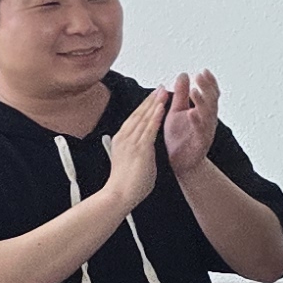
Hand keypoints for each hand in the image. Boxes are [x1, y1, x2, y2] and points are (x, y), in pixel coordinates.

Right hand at [105, 91, 170, 212]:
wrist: (119, 194)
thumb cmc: (125, 183)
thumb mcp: (128, 160)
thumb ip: (135, 151)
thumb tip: (142, 148)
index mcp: (121, 140)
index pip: (134, 118)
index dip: (144, 106)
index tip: (153, 96)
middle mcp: (124, 138)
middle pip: (139, 114)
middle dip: (150, 100)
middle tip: (160, 87)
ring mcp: (131, 142)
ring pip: (144, 118)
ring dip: (155, 104)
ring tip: (164, 91)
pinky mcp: (140, 149)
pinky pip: (149, 129)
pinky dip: (155, 117)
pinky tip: (161, 107)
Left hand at [159, 72, 219, 172]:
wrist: (180, 163)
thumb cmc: (179, 137)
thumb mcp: (177, 111)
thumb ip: (181, 94)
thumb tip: (184, 74)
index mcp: (203, 111)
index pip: (210, 94)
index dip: (209, 83)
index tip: (203, 71)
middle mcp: (208, 120)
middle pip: (212, 101)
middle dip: (207, 89)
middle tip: (200, 76)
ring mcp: (206, 131)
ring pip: (208, 115)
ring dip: (202, 103)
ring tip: (195, 91)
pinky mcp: (200, 143)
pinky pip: (201, 131)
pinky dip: (197, 122)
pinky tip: (192, 113)